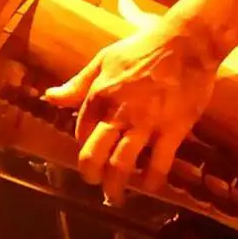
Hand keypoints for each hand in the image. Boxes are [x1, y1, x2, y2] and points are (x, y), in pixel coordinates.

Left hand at [43, 22, 218, 203]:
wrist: (187, 41)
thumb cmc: (145, 46)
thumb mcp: (105, 59)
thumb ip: (78, 83)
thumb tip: (50, 97)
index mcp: (99, 94)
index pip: (81, 130)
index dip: (83, 143)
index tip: (91, 148)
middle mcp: (118, 113)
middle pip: (94, 156)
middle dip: (90, 175)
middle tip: (95, 182)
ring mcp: (145, 124)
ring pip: (121, 165)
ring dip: (115, 186)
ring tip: (116, 196)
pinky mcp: (172, 130)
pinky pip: (158, 165)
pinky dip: (152, 181)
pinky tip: (150, 186)